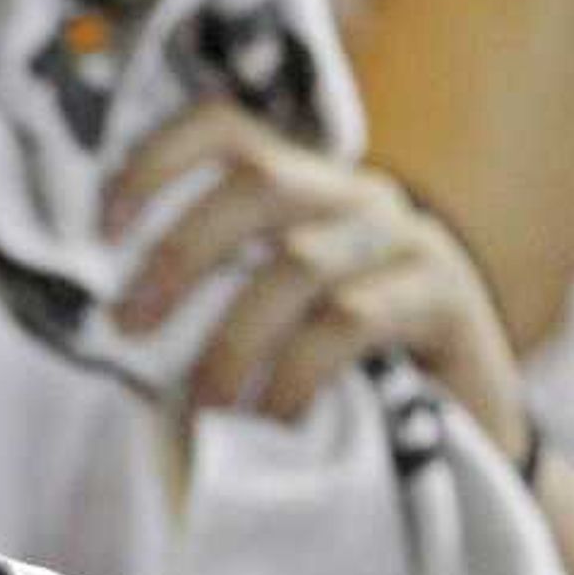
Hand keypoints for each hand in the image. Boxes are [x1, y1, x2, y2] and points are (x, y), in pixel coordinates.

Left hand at [108, 100, 527, 441]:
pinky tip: (275, 420)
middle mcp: (359, 198)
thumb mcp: (279, 330)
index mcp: (309, 190)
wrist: (472, 443)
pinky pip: (353, 319)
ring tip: (204, 407)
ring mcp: (410, 241)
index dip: (158, 160)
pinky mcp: (448, 297)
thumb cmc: (354, 383)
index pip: (229, 131)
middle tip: (128, 327)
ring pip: (299, 261)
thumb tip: (121, 318)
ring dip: (234, 338)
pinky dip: (297, 371)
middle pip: (260, 183)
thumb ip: (219, 302)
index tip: (101, 227)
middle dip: (181, 253)